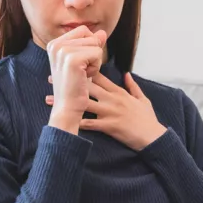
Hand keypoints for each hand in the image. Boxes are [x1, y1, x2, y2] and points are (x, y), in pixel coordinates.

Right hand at [46, 26, 107, 134]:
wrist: (67, 108)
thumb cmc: (75, 87)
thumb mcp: (82, 61)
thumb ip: (91, 44)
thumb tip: (103, 33)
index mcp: (54, 43)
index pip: (83, 30)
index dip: (89, 46)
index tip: (79, 64)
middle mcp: (55, 44)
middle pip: (90, 35)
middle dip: (93, 53)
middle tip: (81, 71)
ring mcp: (63, 51)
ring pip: (95, 44)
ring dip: (95, 61)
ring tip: (82, 75)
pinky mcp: (72, 59)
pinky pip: (97, 53)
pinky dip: (96, 67)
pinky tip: (84, 78)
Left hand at [46, 71, 166, 150]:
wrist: (152, 137)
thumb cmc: (147, 119)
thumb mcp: (142, 99)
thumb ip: (133, 86)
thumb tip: (126, 74)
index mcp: (118, 91)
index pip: (98, 76)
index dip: (82, 69)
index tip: (68, 65)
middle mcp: (112, 99)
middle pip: (87, 86)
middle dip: (68, 81)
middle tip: (51, 78)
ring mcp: (110, 112)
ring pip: (84, 103)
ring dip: (66, 100)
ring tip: (49, 98)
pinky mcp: (109, 126)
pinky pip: (90, 123)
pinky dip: (76, 120)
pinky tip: (63, 118)